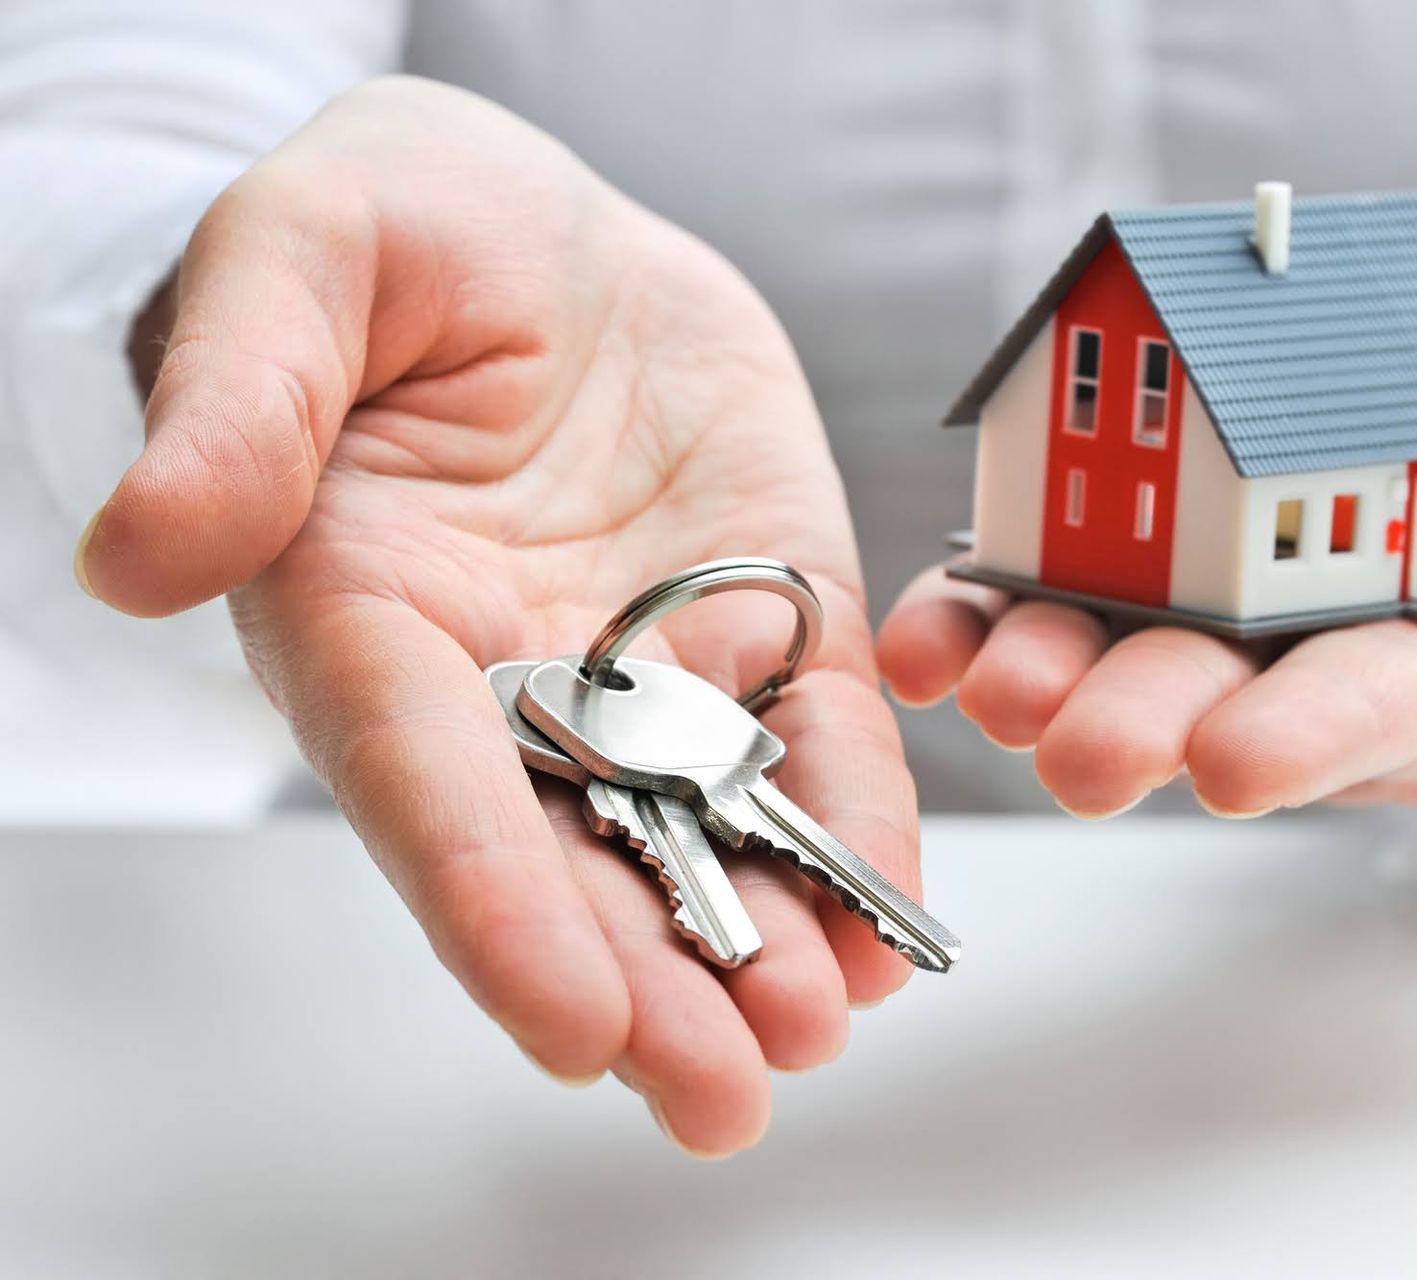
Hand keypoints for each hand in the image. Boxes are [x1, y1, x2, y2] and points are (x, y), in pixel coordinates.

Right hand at [76, 77, 918, 1155]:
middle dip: (646, 979)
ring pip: (700, 830)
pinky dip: (852, 827)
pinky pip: (814, 740)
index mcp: (370, 614)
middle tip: (721, 1090)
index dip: (493, 900)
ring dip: (762, 939)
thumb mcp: (293, 265)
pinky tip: (890, 923)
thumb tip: (143, 551)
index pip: (427, 781)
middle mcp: (509, 677)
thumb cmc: (389, 231)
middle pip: (572, 855)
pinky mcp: (764, 621)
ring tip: (822, 1029)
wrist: (538, 229)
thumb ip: (236, 402)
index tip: (567, 1016)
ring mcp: (649, 662)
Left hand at [877, 438, 1416, 819]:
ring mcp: (1215, 626)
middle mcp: (1301, 669)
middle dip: (1145, 725)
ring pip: (1117, 659)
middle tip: (1080, 753)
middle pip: (1217, 701)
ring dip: (1043, 676)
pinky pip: (1050, 598)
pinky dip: (981, 617)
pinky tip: (926, 641)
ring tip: (985, 685)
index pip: (1374, 711)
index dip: (1310, 736)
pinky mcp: (1144, 577)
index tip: (1242, 765)